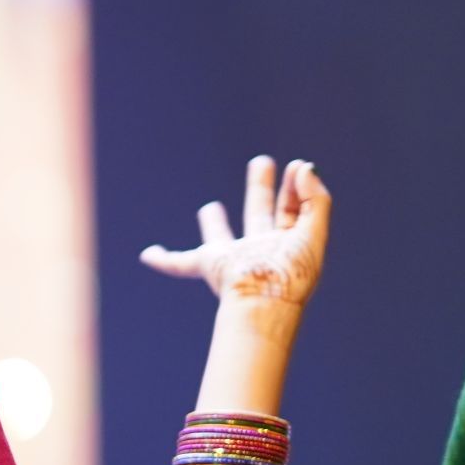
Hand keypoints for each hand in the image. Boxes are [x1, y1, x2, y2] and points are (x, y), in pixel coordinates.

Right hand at [140, 154, 329, 309]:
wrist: (262, 302)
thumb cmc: (291, 275)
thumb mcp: (312, 233)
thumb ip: (314, 199)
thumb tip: (303, 167)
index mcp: (288, 246)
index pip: (292, 209)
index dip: (295, 187)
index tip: (296, 165)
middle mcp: (260, 250)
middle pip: (259, 212)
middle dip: (260, 187)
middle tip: (261, 162)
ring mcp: (233, 258)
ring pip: (221, 236)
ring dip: (214, 222)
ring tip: (210, 208)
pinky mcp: (209, 265)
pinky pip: (181, 264)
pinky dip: (164, 260)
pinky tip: (149, 255)